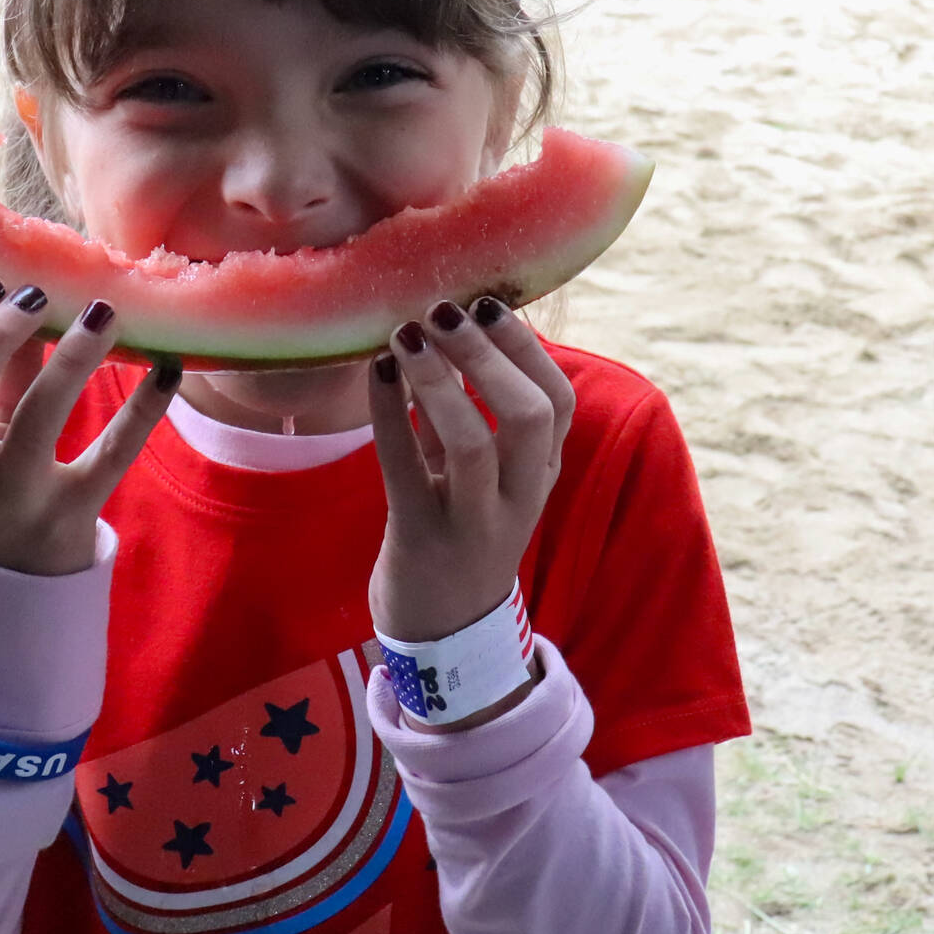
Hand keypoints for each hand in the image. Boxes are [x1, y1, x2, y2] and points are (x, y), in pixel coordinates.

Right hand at [0, 276, 179, 575]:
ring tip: (102, 312)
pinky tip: (166, 369)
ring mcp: (16, 502)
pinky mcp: (71, 518)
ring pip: (35, 421)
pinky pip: (111, 456)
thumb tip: (30, 300)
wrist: (16, 597)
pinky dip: (142, 409)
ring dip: (69, 358)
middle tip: (36, 295)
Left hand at [366, 297, 572, 726]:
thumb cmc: (464, 532)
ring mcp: (471, 522)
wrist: (444, 632)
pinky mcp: (420, 538)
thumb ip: (488, 417)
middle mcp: (516, 498)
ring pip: (473, 443)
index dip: (526, 346)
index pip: (558, 401)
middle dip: (486, 354)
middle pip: (527, 414)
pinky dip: (389, 414)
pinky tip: (376, 373)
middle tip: (443, 311)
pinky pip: (405, 467)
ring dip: (440, 380)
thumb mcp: (494, 478)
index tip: (488, 302)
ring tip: (407, 334)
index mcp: (539, 474)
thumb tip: (468, 327)